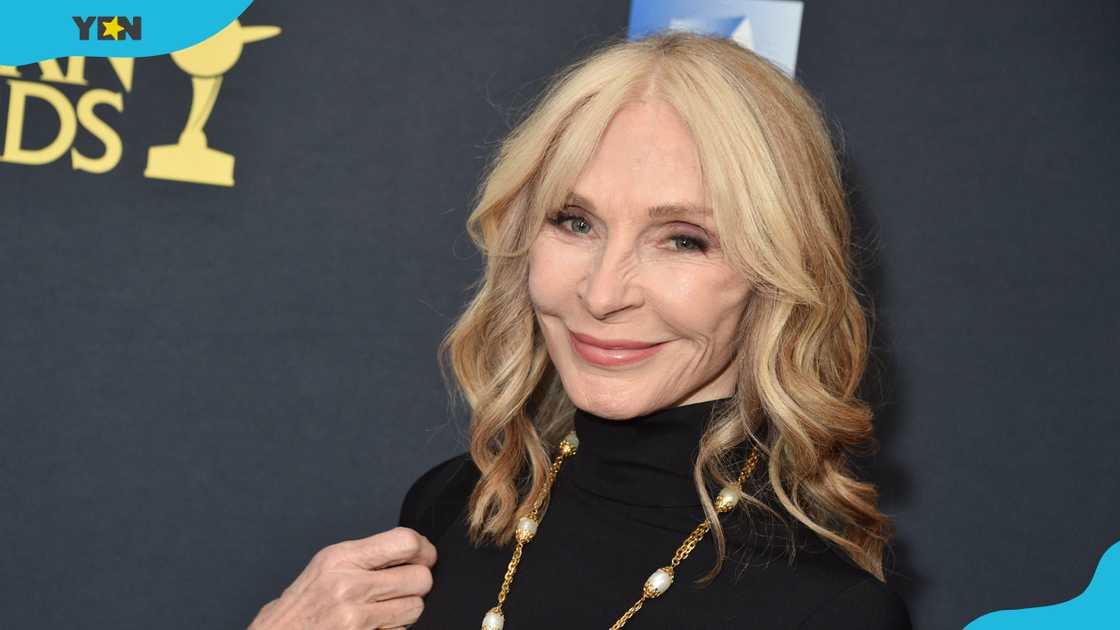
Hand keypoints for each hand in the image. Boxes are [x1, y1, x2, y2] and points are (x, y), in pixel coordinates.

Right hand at [248, 526, 436, 628]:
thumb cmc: (297, 610)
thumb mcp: (325, 569)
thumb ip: (365, 558)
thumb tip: (409, 551)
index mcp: (341, 558)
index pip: (405, 542)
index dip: (424, 550)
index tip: (425, 557)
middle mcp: (349, 585)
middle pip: (420, 578)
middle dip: (418, 584)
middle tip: (405, 588)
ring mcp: (356, 618)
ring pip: (416, 608)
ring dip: (407, 610)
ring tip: (385, 611)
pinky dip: (394, 629)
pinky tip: (374, 627)